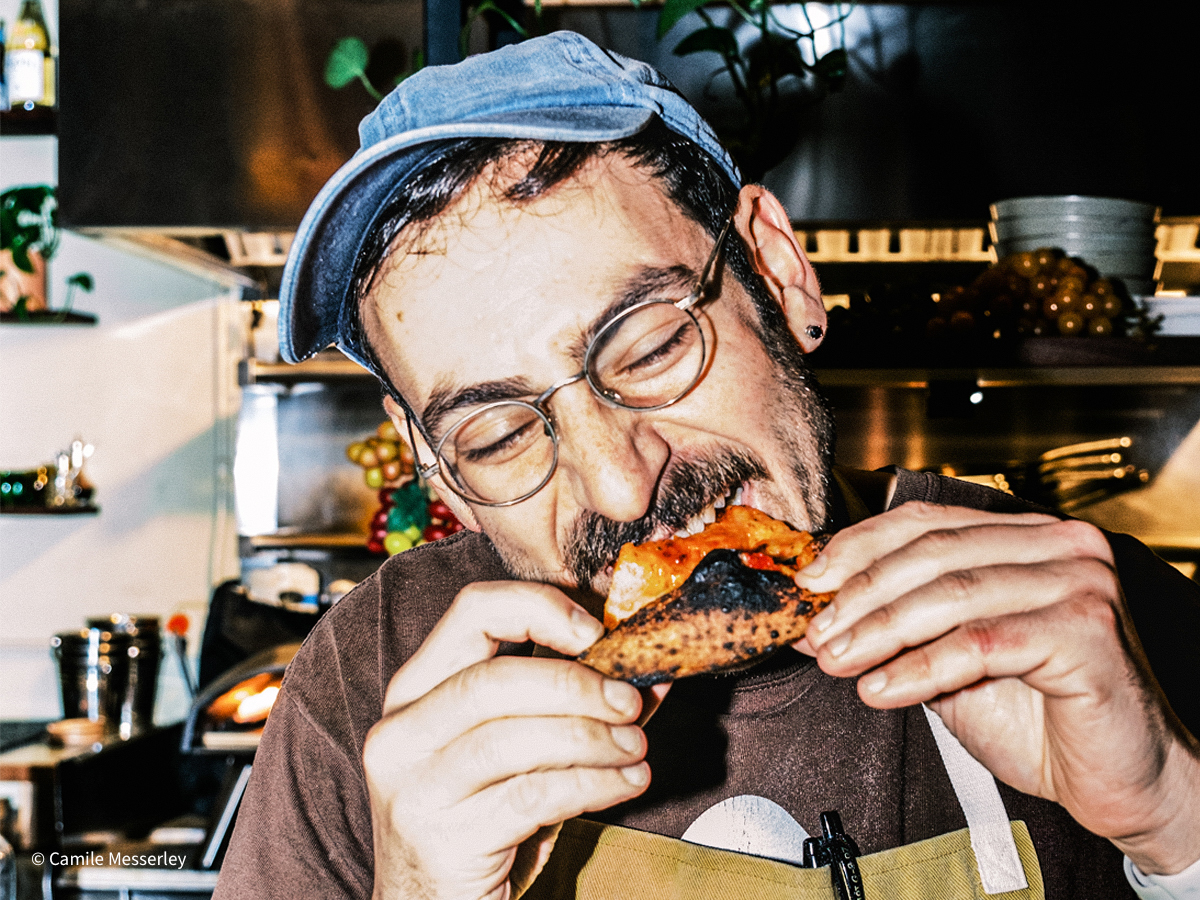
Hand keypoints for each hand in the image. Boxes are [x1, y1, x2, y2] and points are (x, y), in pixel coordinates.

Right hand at [362, 582, 649, 899]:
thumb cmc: (481, 820)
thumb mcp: (519, 751)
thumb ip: (572, 705)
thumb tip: (649, 669)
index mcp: (415, 690)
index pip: (472, 611)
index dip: (540, 608)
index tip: (597, 631)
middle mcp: (401, 732)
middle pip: (495, 678)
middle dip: (578, 684)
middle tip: (630, 701)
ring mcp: (413, 788)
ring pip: (513, 737)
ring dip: (592, 737)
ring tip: (635, 748)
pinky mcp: (440, 839)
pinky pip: (531, 795)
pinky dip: (593, 784)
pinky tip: (626, 783)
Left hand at [795, 502, 1199, 874]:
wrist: (1116, 781)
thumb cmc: (1036, 716)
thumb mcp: (948, 661)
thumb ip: (897, 628)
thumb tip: (818, 613)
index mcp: (1026, 536)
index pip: (925, 522)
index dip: (859, 548)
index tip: (810, 582)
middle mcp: (1060, 544)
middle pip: (932, 553)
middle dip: (861, 595)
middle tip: (817, 633)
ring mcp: (1079, 581)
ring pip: (949, 595)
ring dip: (878, 632)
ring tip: (837, 662)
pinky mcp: (1087, 631)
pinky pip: (979, 643)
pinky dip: (919, 668)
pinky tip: (879, 690)